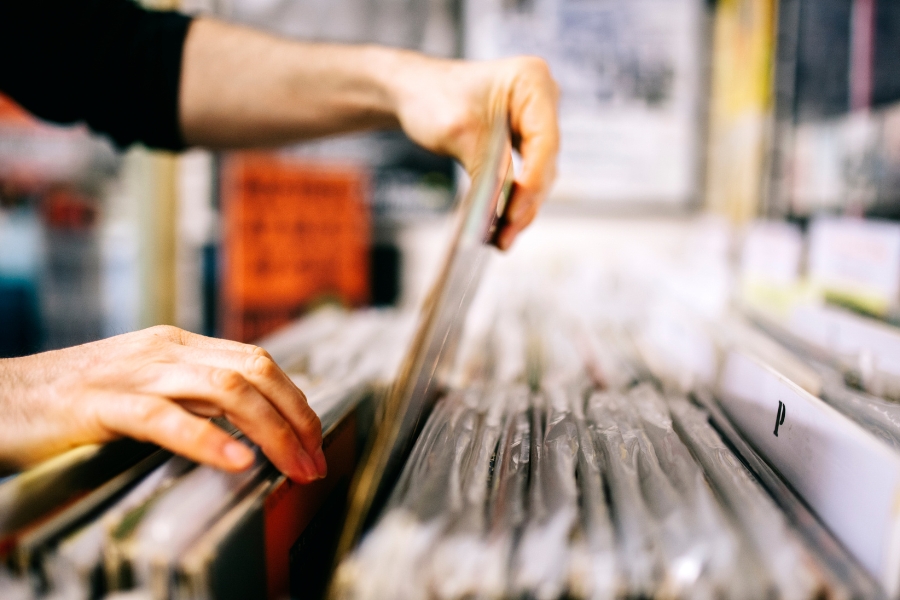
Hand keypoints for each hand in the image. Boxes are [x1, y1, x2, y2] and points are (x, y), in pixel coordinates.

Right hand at [0, 326, 325, 482]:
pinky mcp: (100, 403)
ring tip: (293, 467)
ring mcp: (135, 372)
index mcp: (179, 345)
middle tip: (315, 461)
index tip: (314, 439)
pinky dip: (207, 440)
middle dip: (296, 417)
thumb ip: (192, 397)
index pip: (258, 362)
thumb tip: (245, 428)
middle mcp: (166, 350)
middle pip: (255, 372)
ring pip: (225, 390)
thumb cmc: (72, 401)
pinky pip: (164, 418)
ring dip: (270, 431)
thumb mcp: (145, 388)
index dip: (296, 400)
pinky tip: (236, 462)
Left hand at [388, 54, 559, 249]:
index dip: (533, 182)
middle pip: (544, 163)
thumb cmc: (432, 96)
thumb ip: (488, 170)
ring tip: (500, 240)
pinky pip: (525, 176)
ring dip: (520, 209)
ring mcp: (534, 121)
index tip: (514, 213)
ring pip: (537, 176)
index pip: (544, 141)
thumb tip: (502, 213)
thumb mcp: (458, 133)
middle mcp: (541, 100)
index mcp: (531, 82)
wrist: (412, 92)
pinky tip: (499, 227)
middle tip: (505, 237)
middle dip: (525, 203)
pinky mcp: (523, 141)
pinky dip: (512, 201)